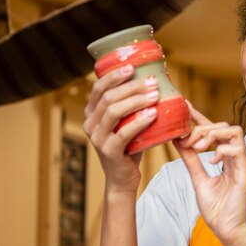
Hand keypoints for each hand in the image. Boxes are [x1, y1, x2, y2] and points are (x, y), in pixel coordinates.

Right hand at [83, 65, 158, 192]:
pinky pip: (124, 132)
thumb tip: (154, 82)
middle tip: (152, 82)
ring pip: (114, 111)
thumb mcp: (127, 123)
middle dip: (132, 86)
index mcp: (92, 113)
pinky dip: (139, 121)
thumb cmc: (129, 147)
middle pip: (108, 97)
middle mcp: (90, 124)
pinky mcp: (109, 151)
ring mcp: (97, 138)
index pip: (98, 87)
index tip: (133, 67)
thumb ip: (132, 106)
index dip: (114, 75)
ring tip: (155, 95)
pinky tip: (153, 114)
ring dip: (137, 100)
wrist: (123, 178)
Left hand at [173, 103, 245, 245]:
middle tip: (189, 141)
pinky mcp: (245, 173)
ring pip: (234, 131)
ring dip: (213, 134)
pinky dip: (222, 150)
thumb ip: (191, 160)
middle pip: (224, 126)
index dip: (200, 117)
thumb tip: (178, 141)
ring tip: (200, 147)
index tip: (184, 107)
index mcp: (224, 157)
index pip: (213, 130)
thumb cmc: (217, 208)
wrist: (227, 230)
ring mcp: (241, 163)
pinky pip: (238, 150)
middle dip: (203, 128)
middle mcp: (234, 157)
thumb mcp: (198, 179)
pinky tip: (212, 160)